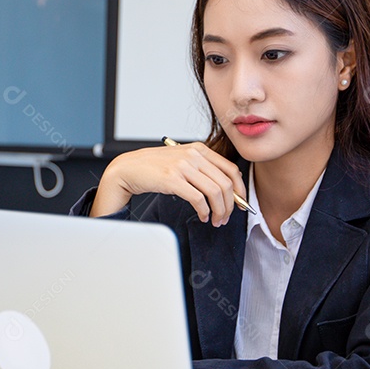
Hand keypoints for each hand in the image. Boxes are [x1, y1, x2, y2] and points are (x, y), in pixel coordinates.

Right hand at [91, 142, 245, 225]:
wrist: (129, 168)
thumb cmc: (155, 167)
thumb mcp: (183, 160)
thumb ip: (203, 168)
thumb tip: (227, 189)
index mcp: (200, 148)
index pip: (231, 169)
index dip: (240, 189)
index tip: (240, 203)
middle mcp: (194, 155)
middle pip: (225, 183)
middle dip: (230, 205)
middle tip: (226, 217)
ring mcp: (183, 166)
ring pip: (215, 192)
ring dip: (219, 211)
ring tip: (215, 220)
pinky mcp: (173, 179)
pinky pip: (198, 199)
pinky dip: (204, 211)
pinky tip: (202, 216)